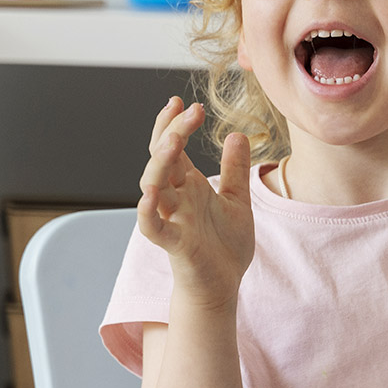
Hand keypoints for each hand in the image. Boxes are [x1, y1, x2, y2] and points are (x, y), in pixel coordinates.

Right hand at [136, 97, 254, 309]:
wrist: (224, 285)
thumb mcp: (238, 200)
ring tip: (171, 142)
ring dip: (158, 164)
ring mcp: (172, 219)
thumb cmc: (225, 245)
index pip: (173, 147)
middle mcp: (176, 198)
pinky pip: (153, 226)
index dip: (174, 124)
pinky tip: (151, 194)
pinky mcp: (174, 244)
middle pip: (162, 159)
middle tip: (187, 110)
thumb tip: (237, 134)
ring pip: (153, 186)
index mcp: (189, 186)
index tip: (185, 103)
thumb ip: (235, 169)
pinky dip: (148, 211)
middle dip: (170, 133)